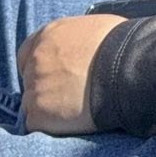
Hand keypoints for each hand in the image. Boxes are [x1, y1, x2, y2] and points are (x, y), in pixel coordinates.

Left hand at [19, 14, 125, 134]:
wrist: (128, 70)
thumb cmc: (122, 46)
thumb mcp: (95, 28)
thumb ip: (77, 39)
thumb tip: (84, 47)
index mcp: (47, 35)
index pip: (27, 54)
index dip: (40, 68)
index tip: (54, 77)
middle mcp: (35, 59)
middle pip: (30, 80)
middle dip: (45, 89)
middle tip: (68, 96)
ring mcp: (34, 87)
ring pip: (31, 105)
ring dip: (49, 110)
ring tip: (75, 112)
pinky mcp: (38, 114)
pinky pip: (36, 126)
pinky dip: (51, 128)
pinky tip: (72, 124)